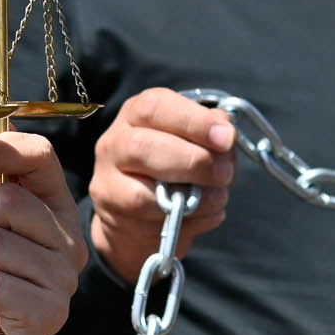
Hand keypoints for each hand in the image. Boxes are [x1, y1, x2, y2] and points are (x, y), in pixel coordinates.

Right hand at [87, 87, 234, 281]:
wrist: (137, 212)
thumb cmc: (173, 164)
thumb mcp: (192, 138)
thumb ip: (208, 132)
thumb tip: (224, 130)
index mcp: (135, 114)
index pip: (155, 108)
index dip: (194, 122)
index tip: (226, 138)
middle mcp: (114, 143)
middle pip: (141, 148)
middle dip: (191, 162)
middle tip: (224, 173)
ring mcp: (107, 183)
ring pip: (140, 195)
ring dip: (189, 199)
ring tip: (218, 197)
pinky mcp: (112, 218)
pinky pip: (150, 226)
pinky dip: (187, 222)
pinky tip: (205, 214)